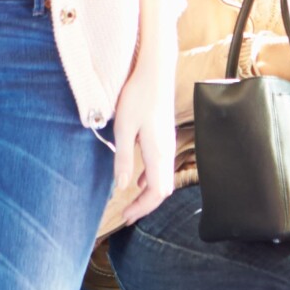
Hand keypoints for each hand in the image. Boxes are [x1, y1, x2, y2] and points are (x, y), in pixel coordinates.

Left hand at [105, 50, 175, 228]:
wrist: (155, 71)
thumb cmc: (137, 97)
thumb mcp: (123, 128)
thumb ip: (122, 158)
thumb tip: (121, 186)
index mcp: (157, 152)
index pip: (156, 192)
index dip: (142, 208)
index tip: (125, 217)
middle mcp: (167, 151)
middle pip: (162, 189)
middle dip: (145, 206)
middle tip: (127, 215)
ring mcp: (168, 143)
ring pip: (163, 178)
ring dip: (148, 193)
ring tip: (131, 203)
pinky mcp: (164, 135)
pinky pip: (161, 165)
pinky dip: (150, 178)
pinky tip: (138, 180)